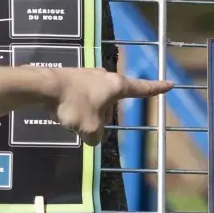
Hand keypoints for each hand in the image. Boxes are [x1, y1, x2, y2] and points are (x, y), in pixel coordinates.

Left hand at [49, 69, 172, 145]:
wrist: (43, 87)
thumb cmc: (73, 106)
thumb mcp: (90, 130)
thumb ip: (97, 137)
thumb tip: (93, 136)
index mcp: (116, 86)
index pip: (142, 89)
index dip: (156, 89)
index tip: (169, 84)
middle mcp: (105, 77)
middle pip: (112, 103)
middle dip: (103, 117)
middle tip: (87, 127)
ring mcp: (88, 75)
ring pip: (95, 103)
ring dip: (88, 114)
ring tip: (71, 120)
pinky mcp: (73, 78)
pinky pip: (81, 99)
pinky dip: (76, 108)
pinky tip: (63, 112)